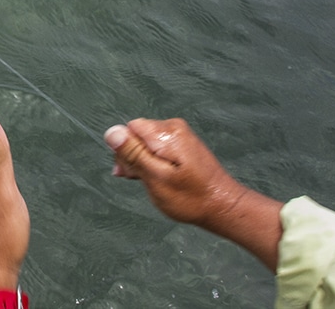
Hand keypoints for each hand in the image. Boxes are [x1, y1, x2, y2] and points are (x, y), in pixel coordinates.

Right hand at [104, 118, 282, 271]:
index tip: (132, 172)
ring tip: (151, 182)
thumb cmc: (189, 197)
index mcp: (166, 133)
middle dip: (133, 156)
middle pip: (137, 134)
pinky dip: (154, 161)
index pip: (129, 129)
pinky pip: (158, 146)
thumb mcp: (156, 178)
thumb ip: (133, 153)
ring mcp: (180, 135)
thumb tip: (111, 132)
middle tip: (142, 180)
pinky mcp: (184, 143)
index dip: (125, 150)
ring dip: (142, 161)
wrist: (223, 206)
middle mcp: (173, 127)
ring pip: (146, 141)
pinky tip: (159, 177)